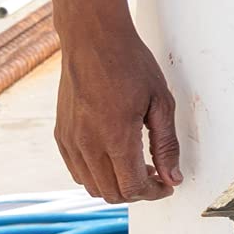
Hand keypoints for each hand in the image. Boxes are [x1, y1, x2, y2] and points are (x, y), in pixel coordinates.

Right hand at [54, 18, 180, 201]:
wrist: (93, 40)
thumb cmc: (130, 65)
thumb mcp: (161, 102)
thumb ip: (166, 144)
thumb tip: (172, 177)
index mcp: (115, 137)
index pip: (132, 187)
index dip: (154, 192)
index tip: (168, 185)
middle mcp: (87, 144)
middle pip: (110, 193)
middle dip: (137, 192)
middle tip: (157, 175)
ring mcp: (69, 141)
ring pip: (92, 186)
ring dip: (116, 185)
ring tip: (138, 166)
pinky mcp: (60, 135)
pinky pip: (77, 170)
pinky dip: (97, 174)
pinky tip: (115, 156)